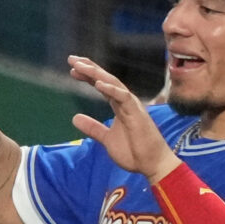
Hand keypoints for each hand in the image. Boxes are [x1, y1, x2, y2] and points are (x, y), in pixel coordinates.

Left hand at [68, 55, 179, 179]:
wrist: (152, 165)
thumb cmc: (134, 152)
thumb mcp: (106, 139)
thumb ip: (93, 128)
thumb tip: (75, 118)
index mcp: (119, 106)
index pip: (102, 85)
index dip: (88, 76)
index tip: (72, 69)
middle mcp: (126, 102)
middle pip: (106, 79)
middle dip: (90, 68)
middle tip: (72, 59)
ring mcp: (132, 107)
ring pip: (114, 84)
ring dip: (96, 74)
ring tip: (80, 66)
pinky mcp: (137, 115)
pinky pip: (124, 98)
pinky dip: (112, 89)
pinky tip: (99, 84)